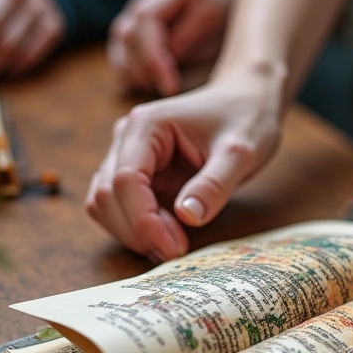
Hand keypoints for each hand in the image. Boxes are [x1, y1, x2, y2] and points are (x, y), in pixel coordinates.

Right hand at [85, 60, 285, 260]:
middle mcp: (128, 139)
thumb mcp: (241, 153)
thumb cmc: (246, 119)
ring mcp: (128, 157)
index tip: (174, 248)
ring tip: (175, 244)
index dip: (144, 222)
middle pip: (107, 196)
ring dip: (134, 233)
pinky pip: (122, 209)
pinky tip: (171, 236)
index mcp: (147, 126)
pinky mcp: (139, 176)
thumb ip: (214, 185)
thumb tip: (188, 216)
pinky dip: (139, 229)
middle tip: (177, 250)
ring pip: (106, 206)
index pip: (126, 181)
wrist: (247, 102)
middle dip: (138, 231)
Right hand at [107, 0, 243, 96]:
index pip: (144, 19)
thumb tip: (169, 57)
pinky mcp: (141, 32)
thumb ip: (188, 36)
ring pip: (119, 43)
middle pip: (125, 33)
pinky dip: (127, 69)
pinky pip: (123, 50)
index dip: (153, 55)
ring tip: (151, 90)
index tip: (170, 84)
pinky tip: (141, 85)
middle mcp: (148, 1)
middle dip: (142, 67)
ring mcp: (140, 15)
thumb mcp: (214, 17)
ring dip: (130, 70)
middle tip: (164, 91)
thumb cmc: (227, 3)